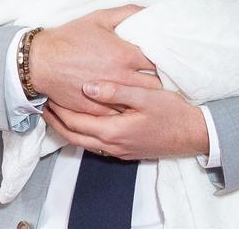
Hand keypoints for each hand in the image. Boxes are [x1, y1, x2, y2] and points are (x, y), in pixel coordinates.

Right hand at [29, 6, 159, 114]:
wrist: (41, 61)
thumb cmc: (70, 38)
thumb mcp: (99, 18)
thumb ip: (127, 12)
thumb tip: (149, 11)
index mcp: (125, 55)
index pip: (159, 62)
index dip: (166, 62)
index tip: (168, 62)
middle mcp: (121, 78)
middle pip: (155, 86)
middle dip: (160, 82)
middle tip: (163, 79)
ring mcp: (109, 96)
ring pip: (139, 103)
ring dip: (145, 98)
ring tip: (151, 95)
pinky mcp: (98, 110)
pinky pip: (121, 114)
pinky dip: (127, 110)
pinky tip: (131, 106)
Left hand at [43, 81, 208, 160]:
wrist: (194, 135)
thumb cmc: (172, 113)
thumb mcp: (145, 96)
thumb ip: (116, 91)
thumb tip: (87, 87)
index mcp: (113, 131)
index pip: (74, 122)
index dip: (58, 109)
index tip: (48, 93)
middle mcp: (111, 145)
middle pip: (73, 136)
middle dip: (56, 121)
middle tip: (44, 103)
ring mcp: (118, 150)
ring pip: (82, 142)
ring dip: (67, 128)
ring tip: (57, 111)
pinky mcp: (124, 151)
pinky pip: (94, 144)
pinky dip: (82, 132)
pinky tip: (83, 120)